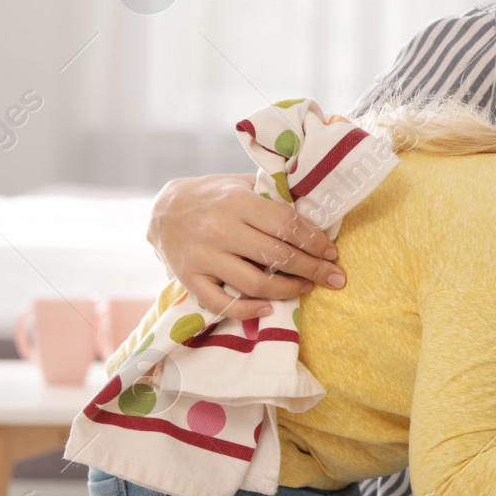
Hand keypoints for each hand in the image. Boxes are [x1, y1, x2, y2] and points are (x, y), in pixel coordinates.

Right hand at [146, 173, 345, 320]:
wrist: (160, 210)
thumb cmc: (213, 196)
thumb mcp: (242, 185)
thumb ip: (273, 196)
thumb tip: (317, 209)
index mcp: (237, 202)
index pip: (287, 225)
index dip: (315, 241)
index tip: (331, 253)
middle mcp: (220, 229)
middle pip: (278, 256)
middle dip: (313, 269)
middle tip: (335, 278)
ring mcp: (202, 256)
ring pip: (254, 283)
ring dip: (287, 290)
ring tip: (306, 287)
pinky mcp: (188, 278)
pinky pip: (220, 303)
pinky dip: (246, 310)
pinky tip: (267, 307)